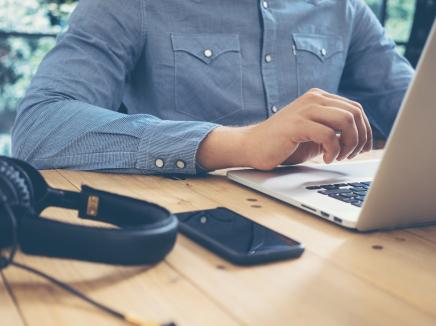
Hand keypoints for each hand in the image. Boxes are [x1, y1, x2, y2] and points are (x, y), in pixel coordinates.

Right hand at [197, 88, 371, 170]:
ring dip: (349, 143)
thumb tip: (362, 139)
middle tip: (349, 155)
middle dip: (360, 138)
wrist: (251, 146)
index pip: (355, 109)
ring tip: (338, 156)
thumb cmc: (283, 144)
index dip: (364, 131)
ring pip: (346, 121)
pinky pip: (329, 135)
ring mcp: (305, 109)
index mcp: (319, 98)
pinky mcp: (297, 124)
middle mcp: (314, 99)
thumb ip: (335, 131)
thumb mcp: (315, 134)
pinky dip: (333, 150)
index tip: (361, 149)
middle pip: (355, 113)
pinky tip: (325, 158)